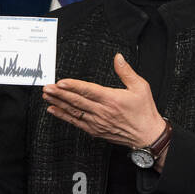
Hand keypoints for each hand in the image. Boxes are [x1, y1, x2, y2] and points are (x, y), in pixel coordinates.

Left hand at [42, 53, 164, 148]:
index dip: (73, 86)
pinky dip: (63, 116)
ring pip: (74, 112)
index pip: (88, 91)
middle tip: (47, 87)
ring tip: (47, 96)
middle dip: (60, 94)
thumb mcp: (140, 87)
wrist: (147, 135)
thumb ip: (126, 72)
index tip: (60, 82)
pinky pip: (76, 123)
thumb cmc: (144, 111)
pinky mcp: (95, 130)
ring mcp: (97, 122)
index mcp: (112, 99)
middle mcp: (102, 112)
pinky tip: (54, 110)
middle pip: (76, 101)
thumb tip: (118, 57)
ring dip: (59, 103)